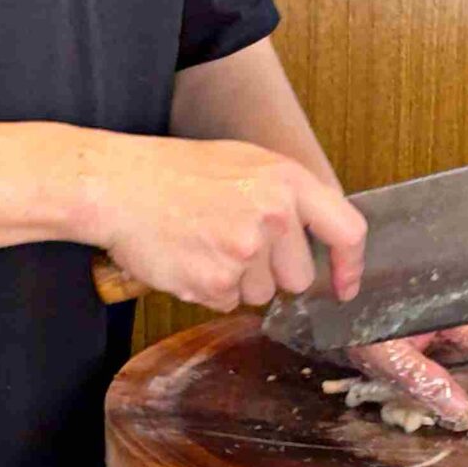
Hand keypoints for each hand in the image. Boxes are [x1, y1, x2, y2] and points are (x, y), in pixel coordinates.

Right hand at [84, 135, 366, 313]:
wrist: (118, 186)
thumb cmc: (175, 172)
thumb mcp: (244, 163)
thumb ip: (286, 197)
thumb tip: (315, 238)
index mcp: (287, 182)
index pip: (347, 230)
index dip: (349, 265)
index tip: (346, 285)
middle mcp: (274, 216)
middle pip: (299, 278)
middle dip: (272, 273)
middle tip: (231, 242)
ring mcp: (246, 250)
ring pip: (260, 295)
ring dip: (236, 282)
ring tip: (203, 244)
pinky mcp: (216, 281)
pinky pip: (226, 303)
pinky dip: (207, 289)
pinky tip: (187, 258)